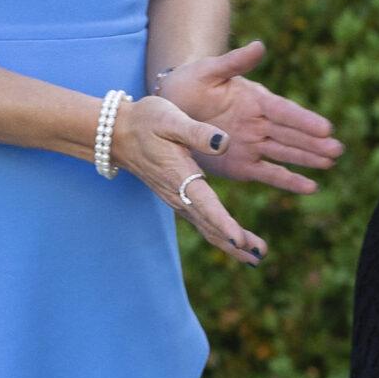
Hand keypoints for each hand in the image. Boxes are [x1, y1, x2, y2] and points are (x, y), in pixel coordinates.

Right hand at [110, 93, 266, 266]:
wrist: (117, 133)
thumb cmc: (146, 121)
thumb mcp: (171, 119)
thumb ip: (197, 132)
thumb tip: (224, 143)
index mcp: (180, 176)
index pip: (205, 204)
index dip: (223, 223)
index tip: (239, 241)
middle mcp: (178, 194)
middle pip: (209, 224)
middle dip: (234, 243)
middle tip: (261, 255)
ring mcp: (177, 199)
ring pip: (206, 227)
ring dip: (230, 244)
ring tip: (256, 258)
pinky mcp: (178, 197)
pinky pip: (201, 221)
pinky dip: (219, 234)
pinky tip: (235, 243)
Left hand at [156, 41, 341, 195]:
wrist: (172, 105)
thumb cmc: (193, 82)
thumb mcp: (210, 70)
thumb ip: (235, 62)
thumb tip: (259, 45)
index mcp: (255, 99)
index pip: (284, 111)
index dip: (304, 120)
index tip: (325, 127)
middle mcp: (260, 123)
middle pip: (291, 135)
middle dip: (314, 143)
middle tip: (337, 150)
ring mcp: (253, 145)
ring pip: (286, 153)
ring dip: (308, 159)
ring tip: (331, 162)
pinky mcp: (243, 165)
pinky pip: (269, 174)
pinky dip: (289, 181)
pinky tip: (311, 187)